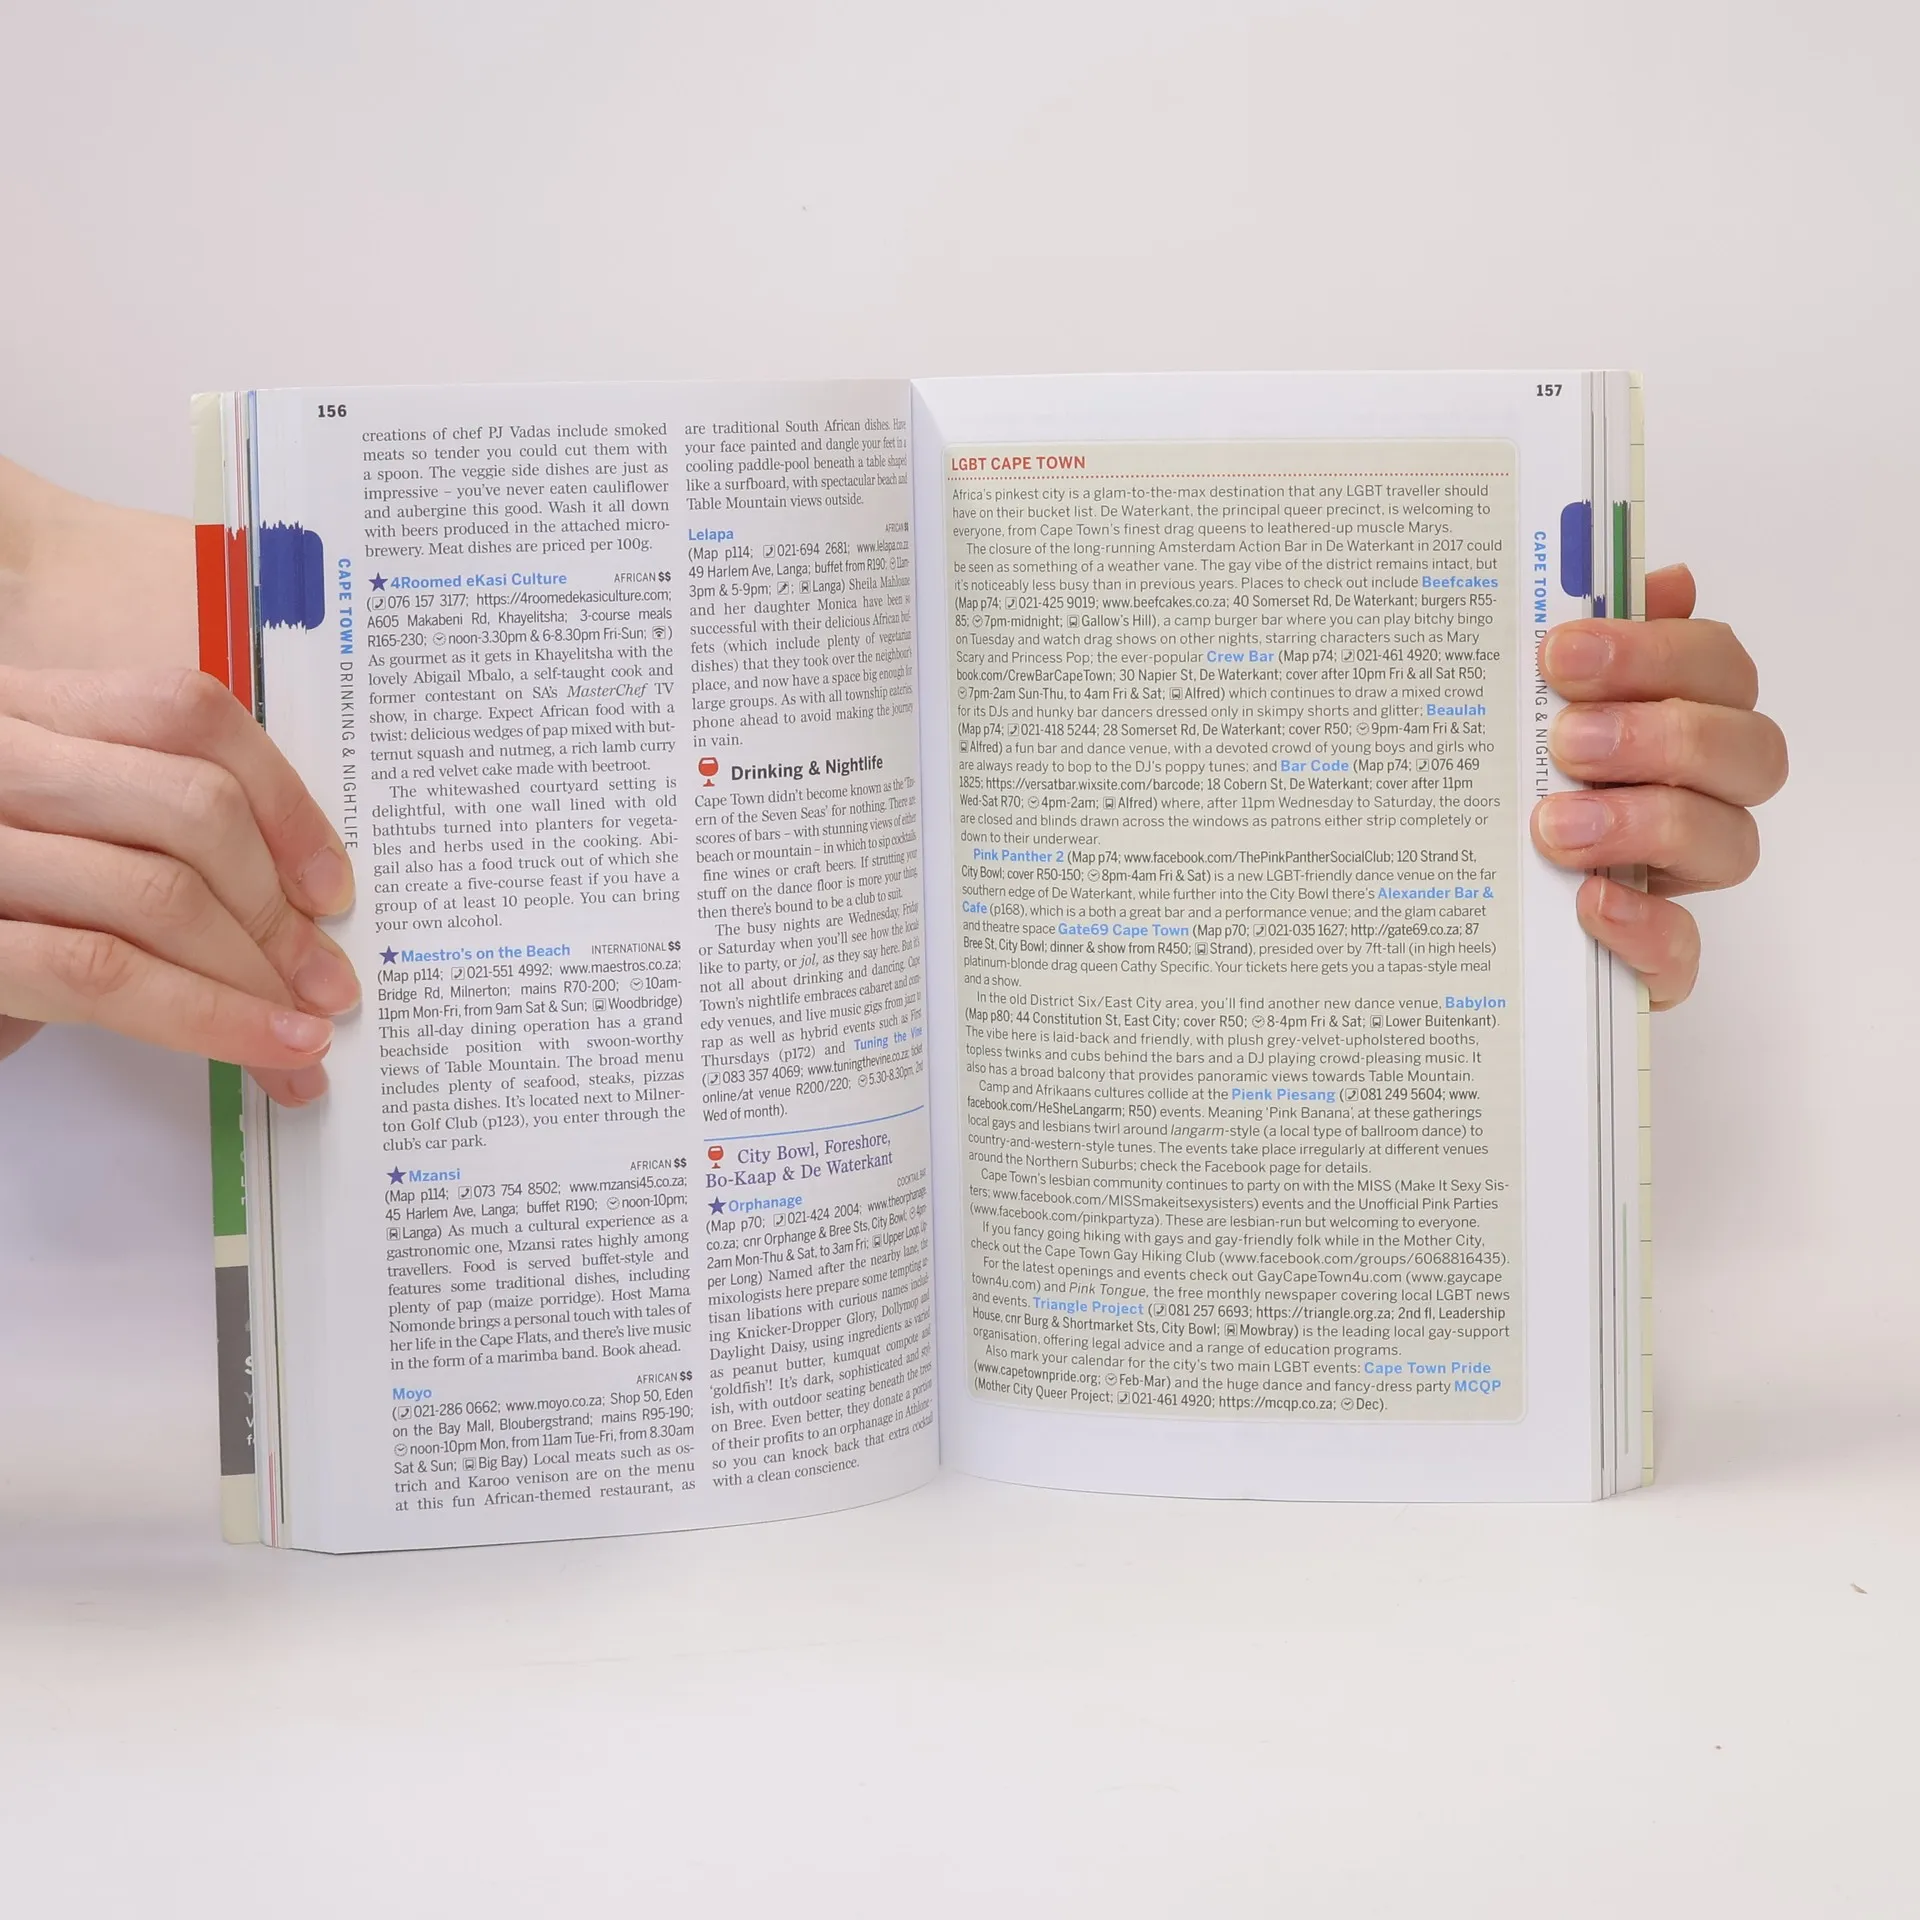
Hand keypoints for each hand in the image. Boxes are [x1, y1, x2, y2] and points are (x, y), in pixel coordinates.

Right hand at [0, 667, 359, 1105]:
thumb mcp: (40, 827)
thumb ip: (129, 827)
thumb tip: (286, 907)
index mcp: (20, 709)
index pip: (185, 712)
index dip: (285, 802)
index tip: (333, 888)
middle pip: (191, 809)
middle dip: (281, 913)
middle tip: (330, 985)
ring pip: (161, 896)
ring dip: (258, 978)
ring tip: (304, 1034)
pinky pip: (105, 973)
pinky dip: (208, 1019)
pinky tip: (267, 1051)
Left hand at [1530, 563, 1786, 1007]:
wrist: (1451, 918)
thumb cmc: (1496, 795)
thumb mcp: (1513, 714)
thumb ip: (1582, 646)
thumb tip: (1658, 577)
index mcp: (1674, 721)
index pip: (1715, 666)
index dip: (1655, 649)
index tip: (1561, 652)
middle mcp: (1695, 796)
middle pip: (1748, 749)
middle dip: (1661, 734)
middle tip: (1566, 742)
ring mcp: (1679, 880)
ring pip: (1731, 844)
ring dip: (1648, 821)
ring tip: (1554, 826)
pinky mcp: (1653, 960)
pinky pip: (1681, 952)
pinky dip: (1642, 926)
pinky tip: (1588, 904)